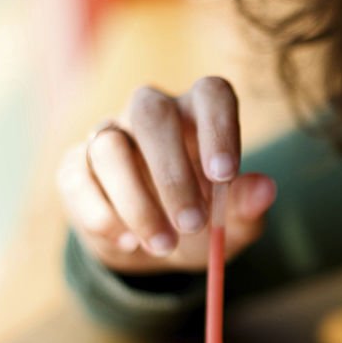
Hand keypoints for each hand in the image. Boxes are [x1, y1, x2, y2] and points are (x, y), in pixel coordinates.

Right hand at [57, 78, 276, 273]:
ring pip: (110, 147)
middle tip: (193, 223)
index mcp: (198, 114)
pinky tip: (127, 242)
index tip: (225, 176)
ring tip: (163, 245)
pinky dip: (102, 214)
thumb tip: (265, 190)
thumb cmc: (200, 222)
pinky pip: (78, 179)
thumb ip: (248, 206)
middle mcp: (150, 113)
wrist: (152, 249)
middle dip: (172, 172)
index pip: (211, 93)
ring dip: (138, 203)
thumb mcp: (232, 224)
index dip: (219, 127)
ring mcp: (108, 135)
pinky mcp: (75, 166)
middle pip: (152, 112)